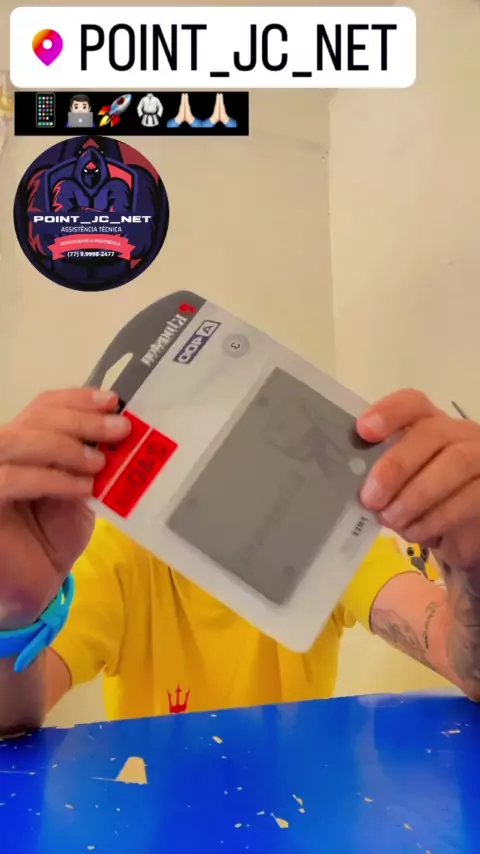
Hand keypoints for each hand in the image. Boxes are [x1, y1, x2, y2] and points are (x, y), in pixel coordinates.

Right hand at [0, 388, 130, 629]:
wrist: (36, 583)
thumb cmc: (55, 535)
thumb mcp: (81, 489)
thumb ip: (90, 460)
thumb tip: (120, 429)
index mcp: (27, 441)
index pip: (45, 405)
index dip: (78, 398)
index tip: (113, 400)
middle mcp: (3, 450)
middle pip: (35, 418)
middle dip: (81, 419)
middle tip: (120, 429)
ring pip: (18, 440)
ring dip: (65, 447)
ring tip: (100, 463)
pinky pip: (11, 479)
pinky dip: (52, 478)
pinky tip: (83, 487)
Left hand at [357, 389, 479, 571]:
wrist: (462, 535)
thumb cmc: (424, 505)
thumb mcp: (400, 488)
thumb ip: (381, 478)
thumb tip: (354, 486)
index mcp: (430, 425)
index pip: (413, 404)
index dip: (389, 412)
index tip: (363, 430)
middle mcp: (460, 434)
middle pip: (432, 432)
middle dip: (397, 464)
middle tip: (370, 497)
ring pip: (456, 462)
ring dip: (417, 494)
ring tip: (391, 519)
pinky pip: (471, 496)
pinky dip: (437, 517)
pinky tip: (415, 531)